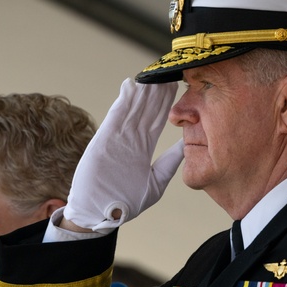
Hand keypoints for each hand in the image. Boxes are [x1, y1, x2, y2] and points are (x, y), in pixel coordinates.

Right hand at [63, 78, 182, 230]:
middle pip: (146, 110)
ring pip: (132, 110)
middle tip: (168, 71)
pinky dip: (122, 102)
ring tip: (153, 73)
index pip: (157, 121)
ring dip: (142, 91)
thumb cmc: (125, 203)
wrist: (100, 215)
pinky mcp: (103, 142)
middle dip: (156, 92)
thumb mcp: (155, 184)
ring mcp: (116, 140)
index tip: (177, 87)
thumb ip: (169, 164)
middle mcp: (130, 141)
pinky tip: (130, 86)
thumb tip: (186, 148)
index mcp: (142, 150)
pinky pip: (115, 118)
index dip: (166, 104)